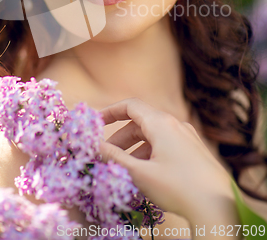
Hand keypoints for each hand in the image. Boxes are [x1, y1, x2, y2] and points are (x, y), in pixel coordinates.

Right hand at [100, 98, 238, 234]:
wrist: (216, 207)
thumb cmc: (176, 187)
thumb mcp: (139, 173)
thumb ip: (114, 158)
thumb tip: (95, 146)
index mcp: (161, 123)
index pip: (130, 106)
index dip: (110, 112)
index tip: (95, 123)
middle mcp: (175, 124)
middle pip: (140, 123)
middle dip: (120, 138)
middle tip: (105, 155)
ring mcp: (187, 137)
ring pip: (153, 136)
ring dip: (134, 148)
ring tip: (123, 168)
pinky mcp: (194, 150)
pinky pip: (166, 145)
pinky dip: (150, 153)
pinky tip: (145, 173)